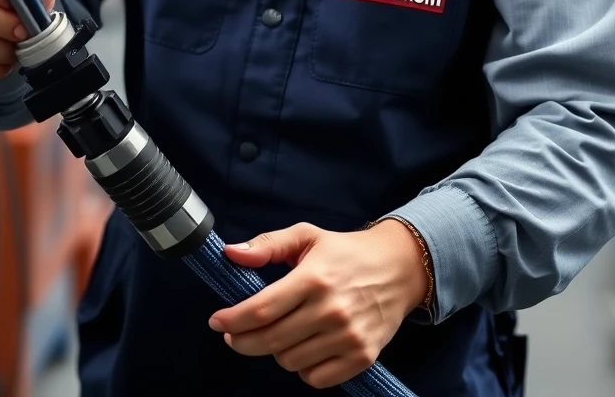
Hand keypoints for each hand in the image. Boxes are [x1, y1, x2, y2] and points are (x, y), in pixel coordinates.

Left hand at [208, 220, 428, 388]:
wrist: (399, 268)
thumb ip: (268, 245)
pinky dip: (303, 368)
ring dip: (276, 350)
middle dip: (242, 340)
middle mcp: (330, 310)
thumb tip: (232, 253)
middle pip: (270, 340)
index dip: (233, 319)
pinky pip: (316, 378)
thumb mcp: (307, 236)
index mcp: (314, 277)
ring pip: (289, 361)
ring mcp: (347, 336)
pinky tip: (304, 347)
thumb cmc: (346, 252)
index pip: (262, 309)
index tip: (216, 321)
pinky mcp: (362, 356)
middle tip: (233, 334)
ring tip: (281, 332)